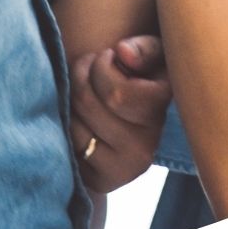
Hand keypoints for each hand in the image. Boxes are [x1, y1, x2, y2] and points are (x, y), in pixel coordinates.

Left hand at [68, 36, 171, 193]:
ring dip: (70, 96)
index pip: (115, 94)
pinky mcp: (101, 180)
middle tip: (90, 66)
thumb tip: (123, 53)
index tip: (110, 55)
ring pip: (73, 124)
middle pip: (87, 104)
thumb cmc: (141, 74)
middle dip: (80, 74)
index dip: (102, 64)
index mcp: (160, 113)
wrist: (131, 120)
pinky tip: (81, 114)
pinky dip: (67, 122)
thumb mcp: (152, 54)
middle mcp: (145, 148)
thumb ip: (144, 48)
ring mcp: (123, 169)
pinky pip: (68, 146)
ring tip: (86, 87)